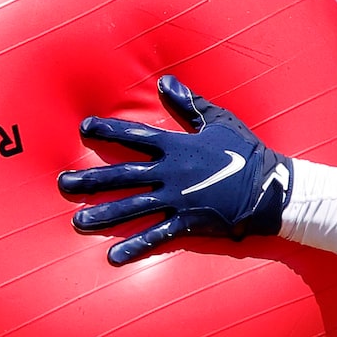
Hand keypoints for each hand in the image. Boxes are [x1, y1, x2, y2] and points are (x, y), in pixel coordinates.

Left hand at [60, 75, 294, 264]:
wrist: (272, 189)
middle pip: (122, 175)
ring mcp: (178, 199)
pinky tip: (113, 257)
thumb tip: (163, 80)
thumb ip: (188, 103)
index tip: (84, 128)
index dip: (107, 131)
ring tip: (78, 222)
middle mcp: (171, 173)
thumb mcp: (218, 122)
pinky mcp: (188, 223)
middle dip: (90, 179)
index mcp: (177, 147)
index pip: (134, 136)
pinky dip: (135, 247)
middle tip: (63, 183)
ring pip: (132, 207)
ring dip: (103, 215)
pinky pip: (157, 236)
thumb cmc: (247, 153)